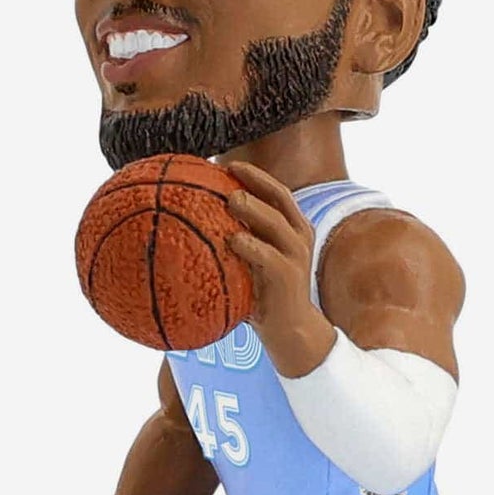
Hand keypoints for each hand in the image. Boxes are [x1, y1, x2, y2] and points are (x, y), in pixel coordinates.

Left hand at [222, 160, 335, 376]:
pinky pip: (269, 257)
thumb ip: (236, 239)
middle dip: (255, 182)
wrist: (290, 330)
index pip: (276, 192)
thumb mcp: (251, 261)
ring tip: (230, 199)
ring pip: (277, 223)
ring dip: (253, 209)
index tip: (228, 164)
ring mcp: (296, 256)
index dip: (255, 175)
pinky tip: (232, 240)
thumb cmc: (263, 293)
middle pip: (279, 198)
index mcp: (292, 227)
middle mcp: (298, 236)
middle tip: (227, 173)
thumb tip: (194, 222)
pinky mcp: (289, 277)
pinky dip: (251, 246)